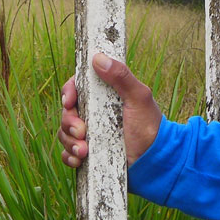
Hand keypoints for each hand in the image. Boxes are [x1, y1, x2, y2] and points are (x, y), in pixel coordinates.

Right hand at [58, 52, 163, 168]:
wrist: (155, 161)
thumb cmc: (149, 126)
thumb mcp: (138, 98)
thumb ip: (122, 77)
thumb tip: (99, 58)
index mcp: (104, 96)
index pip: (77, 87)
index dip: (69, 92)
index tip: (70, 101)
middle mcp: (94, 112)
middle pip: (67, 111)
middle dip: (69, 122)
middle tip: (81, 132)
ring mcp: (90, 133)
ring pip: (65, 133)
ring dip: (70, 142)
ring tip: (84, 151)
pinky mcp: (89, 152)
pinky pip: (68, 153)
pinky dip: (70, 156)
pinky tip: (79, 159)